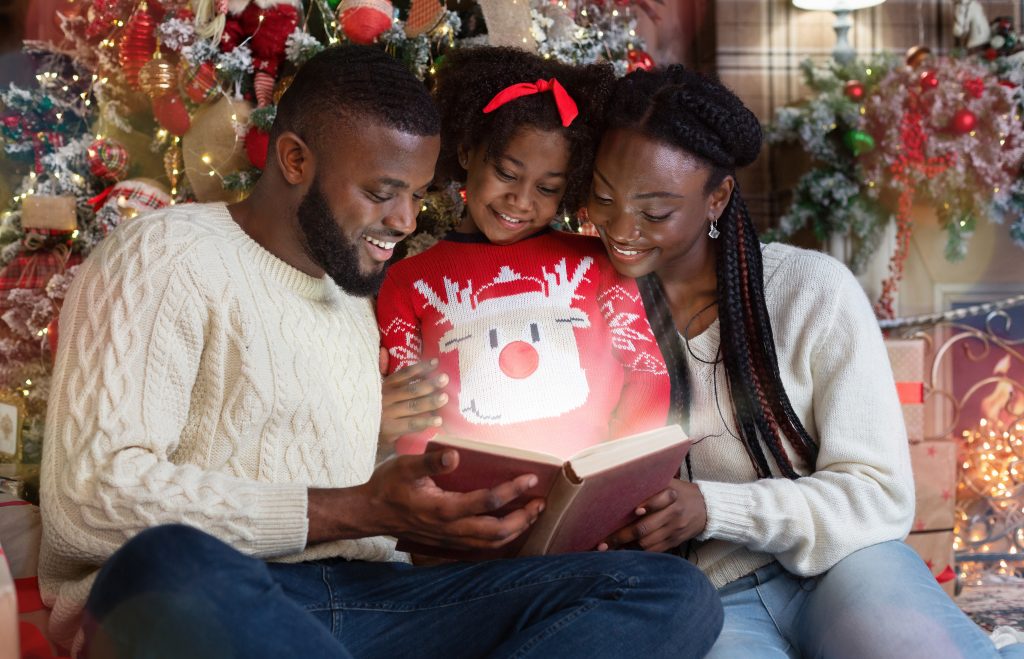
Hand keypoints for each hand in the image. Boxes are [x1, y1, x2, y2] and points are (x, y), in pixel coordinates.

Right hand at [355, 449, 543, 549]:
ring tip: (532, 513)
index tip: (530, 479)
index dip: (512, 491)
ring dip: (516, 530)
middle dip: (523, 518)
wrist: (371, 513)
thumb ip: (431, 462)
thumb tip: (455, 456)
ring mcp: (450, 539)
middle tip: (540, 502)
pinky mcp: (449, 543)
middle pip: (496, 531)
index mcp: (443, 508)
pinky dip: (501, 539)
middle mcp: (450, 528)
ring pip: (491, 543)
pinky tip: (511, 527)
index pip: (487, 502)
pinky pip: (481, 546)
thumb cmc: (389, 486)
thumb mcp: (405, 465)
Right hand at [380, 359, 448, 442]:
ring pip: (413, 406)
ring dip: (429, 401)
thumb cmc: (373, 411)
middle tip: (445, 378)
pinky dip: (424, 421)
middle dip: (429, 384)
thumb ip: (384, 373)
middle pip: (411, 389)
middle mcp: (386, 398)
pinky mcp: (390, 429)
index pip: (404, 374)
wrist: (358, 433)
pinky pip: (410, 424)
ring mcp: (388, 414)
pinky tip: (438, 420)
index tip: (436, 362)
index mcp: (384, 386)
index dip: (420, 367)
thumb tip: (384, 351)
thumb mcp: (376, 391)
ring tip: (444, 398)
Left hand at [598, 480, 706, 552]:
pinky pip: (654, 551)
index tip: (635, 510)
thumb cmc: (680, 492)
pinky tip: (623, 552)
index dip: (648, 505)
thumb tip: (621, 479)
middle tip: (603, 542)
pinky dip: (638, 552)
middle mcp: (674, 513)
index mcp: (672, 494)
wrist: (707, 508)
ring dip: (626, 547)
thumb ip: (651, 483)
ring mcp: (674, 530)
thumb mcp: (670, 482)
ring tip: (607, 549)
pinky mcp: (675, 542)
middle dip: (623, 535)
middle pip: (646, 527)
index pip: (661, 499)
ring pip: (648, 543)